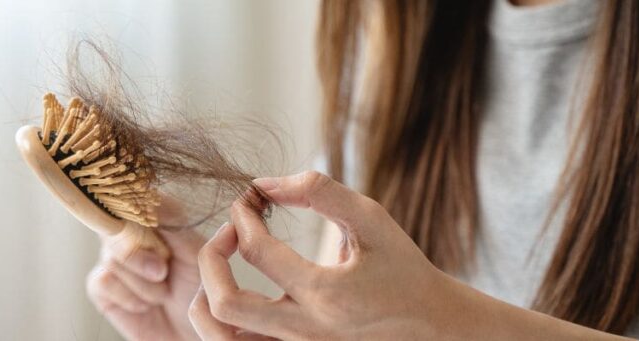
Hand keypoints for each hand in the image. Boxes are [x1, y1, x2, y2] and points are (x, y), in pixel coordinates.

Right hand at [87, 199, 203, 340]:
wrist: (192, 332)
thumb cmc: (200, 292)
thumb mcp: (197, 254)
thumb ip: (175, 224)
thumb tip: (152, 198)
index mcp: (157, 218)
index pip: (137, 197)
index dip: (136, 207)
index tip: (150, 225)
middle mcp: (131, 233)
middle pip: (116, 224)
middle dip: (140, 253)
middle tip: (163, 272)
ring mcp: (114, 257)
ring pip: (112, 257)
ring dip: (143, 283)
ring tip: (163, 293)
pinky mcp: (102, 285)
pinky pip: (104, 280)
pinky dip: (129, 296)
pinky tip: (146, 304)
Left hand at [187, 171, 509, 339]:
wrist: (430, 325)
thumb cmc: (402, 269)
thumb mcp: (373, 220)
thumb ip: (321, 192)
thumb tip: (264, 182)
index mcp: (325, 294)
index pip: (256, 250)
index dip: (243, 215)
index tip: (248, 199)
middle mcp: (304, 331)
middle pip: (224, 304)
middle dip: (211, 258)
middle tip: (228, 233)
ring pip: (220, 337)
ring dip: (207, 296)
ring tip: (221, 266)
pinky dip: (222, 322)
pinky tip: (235, 291)